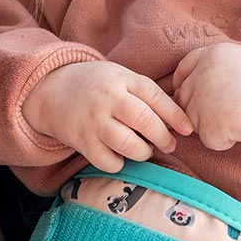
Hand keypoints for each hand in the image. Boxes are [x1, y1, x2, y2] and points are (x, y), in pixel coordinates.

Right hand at [21, 61, 192, 171]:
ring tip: (144, 150)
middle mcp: (109, 99)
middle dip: (163, 137)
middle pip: (144, 120)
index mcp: (124, 80)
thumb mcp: (122, 78)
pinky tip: (119, 155)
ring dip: (143, 152)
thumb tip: (180, 120)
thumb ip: (147, 94)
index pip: (155, 97)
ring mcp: (94, 120)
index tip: (188, 130)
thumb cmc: (98, 85)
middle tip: (169, 145)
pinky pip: (108, 160)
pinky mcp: (81, 140)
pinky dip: (119, 163)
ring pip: (128, 144)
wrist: (52, 89)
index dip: (176, 115)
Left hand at [171, 43, 240, 149]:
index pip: (182, 72)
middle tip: (231, 110)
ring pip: (193, 122)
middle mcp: (202, 74)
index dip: (186, 87)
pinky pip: (208, 140)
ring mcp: (205, 99)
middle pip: (184, 100)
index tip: (201, 98)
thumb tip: (182, 90)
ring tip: (240, 117)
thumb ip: (210, 68)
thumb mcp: (238, 60)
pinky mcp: (212, 123)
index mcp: (209, 55)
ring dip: (213, 126)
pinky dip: (225, 141)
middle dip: (201, 110)